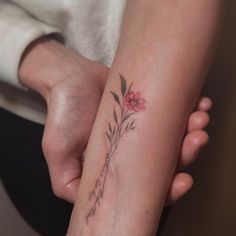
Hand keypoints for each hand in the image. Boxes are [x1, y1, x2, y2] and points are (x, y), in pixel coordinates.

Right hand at [19, 37, 210, 203]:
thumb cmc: (63, 111)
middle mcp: (127, 156)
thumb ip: (68, 182)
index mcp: (109, 170)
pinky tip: (200, 104)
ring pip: (173, 142)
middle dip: (185, 155)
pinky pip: (171, 117)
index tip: (183, 181)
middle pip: (164, 165)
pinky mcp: (146, 115)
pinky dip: (188, 113)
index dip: (166, 191)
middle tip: (197, 139)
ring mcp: (140, 134)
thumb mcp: (57, 149)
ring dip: (192, 134)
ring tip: (200, 119)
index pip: (142, 190)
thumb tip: (91, 205)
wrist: (71, 76)